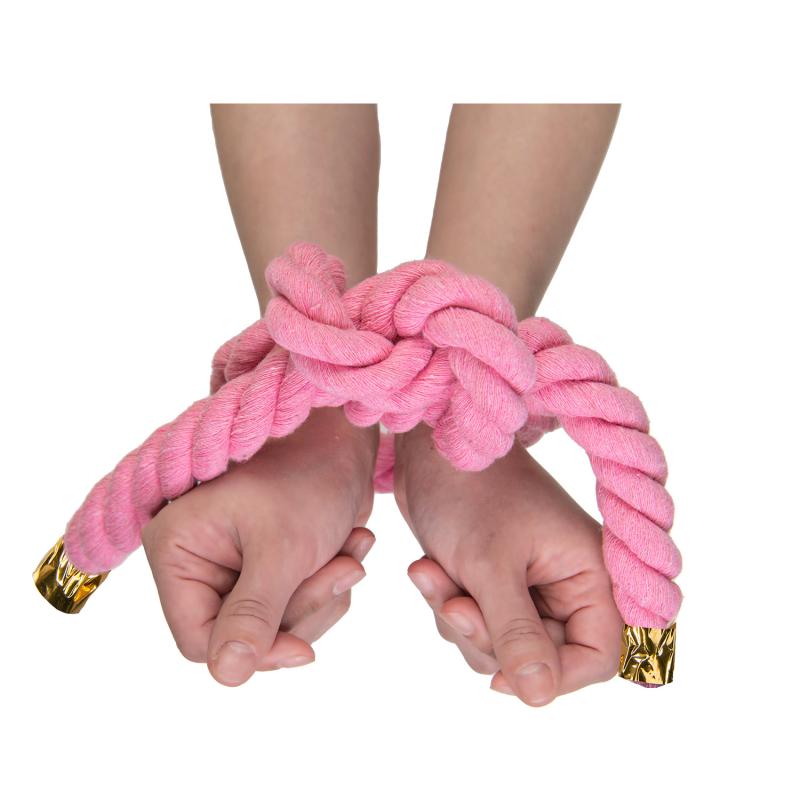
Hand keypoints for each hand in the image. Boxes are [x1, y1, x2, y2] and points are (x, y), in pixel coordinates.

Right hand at [142, 407, 376, 686]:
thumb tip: (226, 677)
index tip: (304, 650)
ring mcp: (234, 566)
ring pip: (278, 627)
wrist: (345, 437)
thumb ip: (254, 613)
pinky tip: (351, 545)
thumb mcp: (282, 548)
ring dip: (324, 595)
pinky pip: (300, 607)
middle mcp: (196, 562)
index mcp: (176, 549)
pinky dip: (331, 584)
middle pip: (244, 637)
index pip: (198, 640)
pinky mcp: (268, 566)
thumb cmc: (307, 474)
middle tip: (345, 570)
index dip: (252, 652)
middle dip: (303, 609)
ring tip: (352, 550)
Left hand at [393, 425, 621, 705]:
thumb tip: (539, 697)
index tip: (501, 674)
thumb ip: (516, 634)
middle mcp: (568, 582)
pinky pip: (476, 623)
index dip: (553, 675)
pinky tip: (427, 568)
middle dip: (487, 637)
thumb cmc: (469, 491)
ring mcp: (530, 583)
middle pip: (541, 657)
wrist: (429, 448)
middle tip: (454, 603)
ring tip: (433, 573)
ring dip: (458, 619)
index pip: (598, 657)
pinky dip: (447, 604)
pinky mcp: (495, 580)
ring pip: (500, 645)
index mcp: (591, 572)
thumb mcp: (490, 566)